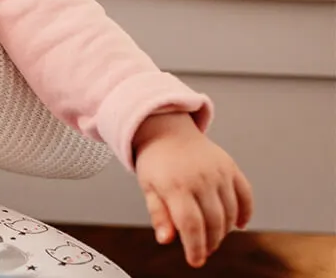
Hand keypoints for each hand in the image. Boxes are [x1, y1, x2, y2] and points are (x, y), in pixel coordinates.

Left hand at [133, 112, 253, 267]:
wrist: (167, 132)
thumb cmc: (155, 164)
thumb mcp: (149, 188)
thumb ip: (159, 214)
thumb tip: (166, 240)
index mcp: (175, 185)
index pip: (191, 225)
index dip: (195, 247)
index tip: (195, 262)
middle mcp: (201, 178)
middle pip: (213, 221)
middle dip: (210, 242)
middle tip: (204, 250)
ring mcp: (219, 172)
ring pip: (230, 212)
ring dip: (225, 230)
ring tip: (214, 238)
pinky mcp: (231, 167)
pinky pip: (245, 195)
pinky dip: (245, 212)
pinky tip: (238, 225)